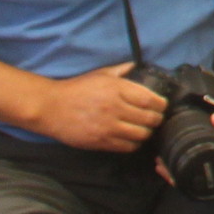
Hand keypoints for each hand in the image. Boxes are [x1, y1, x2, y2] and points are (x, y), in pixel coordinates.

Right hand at [33, 62, 167, 152]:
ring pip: (140, 135)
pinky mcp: (100, 142)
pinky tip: (132, 138)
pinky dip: (134, 144)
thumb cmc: (76, 89)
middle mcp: (115, 108)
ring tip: (145, 129)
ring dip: (147, 133)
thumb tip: (138, 67)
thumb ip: (122, 70)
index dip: (161, 104)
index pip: (149, 99)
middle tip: (156, 118)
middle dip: (157, 119)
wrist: (51, 107)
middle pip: (149, 118)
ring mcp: (107, 127)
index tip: (162, 105)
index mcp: (117, 89)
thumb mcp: (100, 74)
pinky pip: (126, 147)